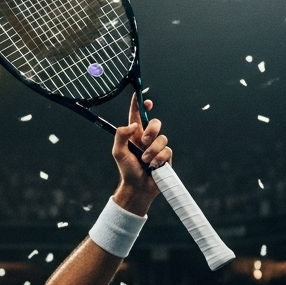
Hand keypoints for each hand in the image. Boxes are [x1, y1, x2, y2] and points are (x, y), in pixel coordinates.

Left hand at [111, 95, 171, 214]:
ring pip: (162, 138)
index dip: (140, 105)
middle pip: (155, 123)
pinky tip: (153, 166)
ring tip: (145, 161)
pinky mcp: (166, 156)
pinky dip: (159, 159)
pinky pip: (167, 151)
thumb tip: (132, 125)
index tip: (142, 98)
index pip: (137, 116)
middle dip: (152, 130)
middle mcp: (147, 139)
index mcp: (134, 135)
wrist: (138, 187)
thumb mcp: (118, 152)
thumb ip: (121, 135)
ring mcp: (158, 147)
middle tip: (143, 141)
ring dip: (152, 151)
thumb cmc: (127, 170)